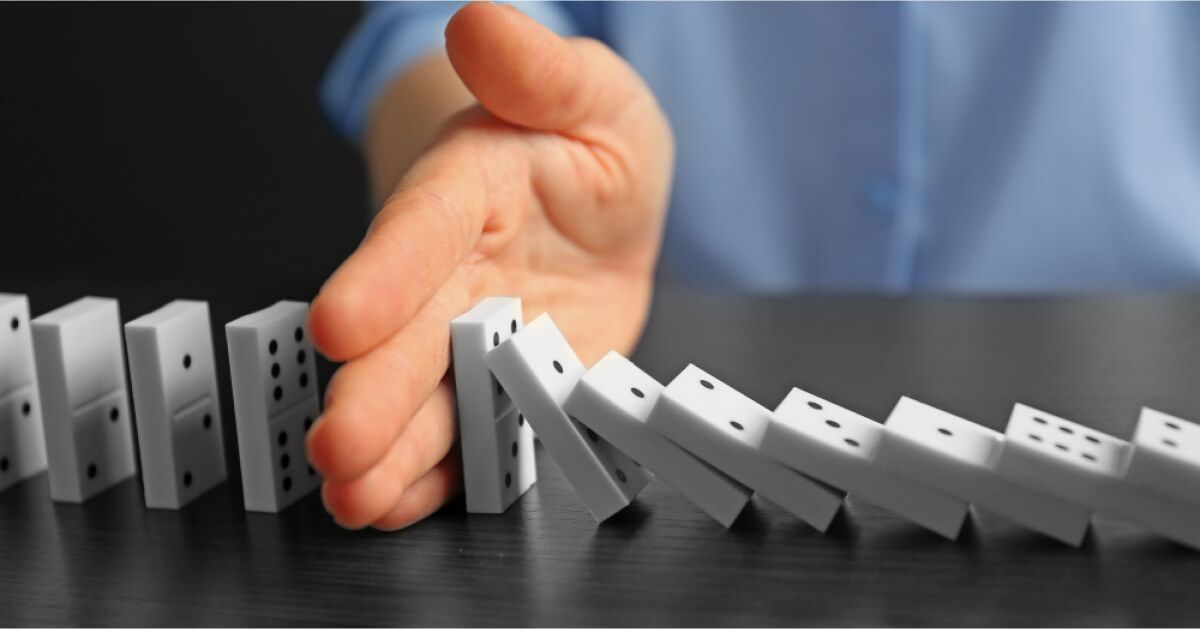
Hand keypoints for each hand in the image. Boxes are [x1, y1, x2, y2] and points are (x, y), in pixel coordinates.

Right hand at [305, 3, 673, 529]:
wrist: (599, 208)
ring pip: (430, 393)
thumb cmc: (587, 145)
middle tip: (337, 445)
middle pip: (409, 331)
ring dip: (394, 449)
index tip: (337, 323)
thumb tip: (483, 24)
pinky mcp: (507, 386)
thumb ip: (540, 70)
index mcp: (467, 188)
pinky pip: (472, 431)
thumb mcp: (590, 95)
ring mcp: (476, 335)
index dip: (380, 275)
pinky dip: (440, 472)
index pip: (420, 227)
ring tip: (358, 498)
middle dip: (374, 391)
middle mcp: (453, 270)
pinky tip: (402, 504)